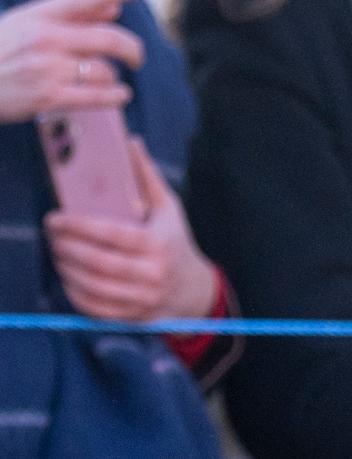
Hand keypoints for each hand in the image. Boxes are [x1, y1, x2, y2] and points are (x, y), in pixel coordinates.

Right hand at [0, 0, 158, 125]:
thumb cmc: (0, 51)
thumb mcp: (28, 23)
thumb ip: (73, 17)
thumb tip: (114, 8)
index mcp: (42, 13)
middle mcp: (47, 37)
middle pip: (110, 37)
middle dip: (133, 49)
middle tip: (138, 58)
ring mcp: (48, 68)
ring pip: (105, 70)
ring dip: (113, 77)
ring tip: (104, 80)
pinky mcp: (49, 97)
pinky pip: (98, 96)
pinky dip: (116, 96)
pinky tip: (121, 96)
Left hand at [44, 138, 219, 324]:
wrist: (193, 292)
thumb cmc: (175, 242)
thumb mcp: (169, 208)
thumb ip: (147, 176)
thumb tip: (130, 142)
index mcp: (158, 245)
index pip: (113, 235)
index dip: (80, 227)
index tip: (57, 219)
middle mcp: (152, 275)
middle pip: (98, 262)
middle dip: (67, 248)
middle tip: (52, 234)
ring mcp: (142, 299)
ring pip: (93, 286)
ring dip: (67, 269)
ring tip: (57, 252)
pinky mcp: (133, 316)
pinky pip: (96, 308)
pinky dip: (75, 293)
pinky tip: (67, 276)